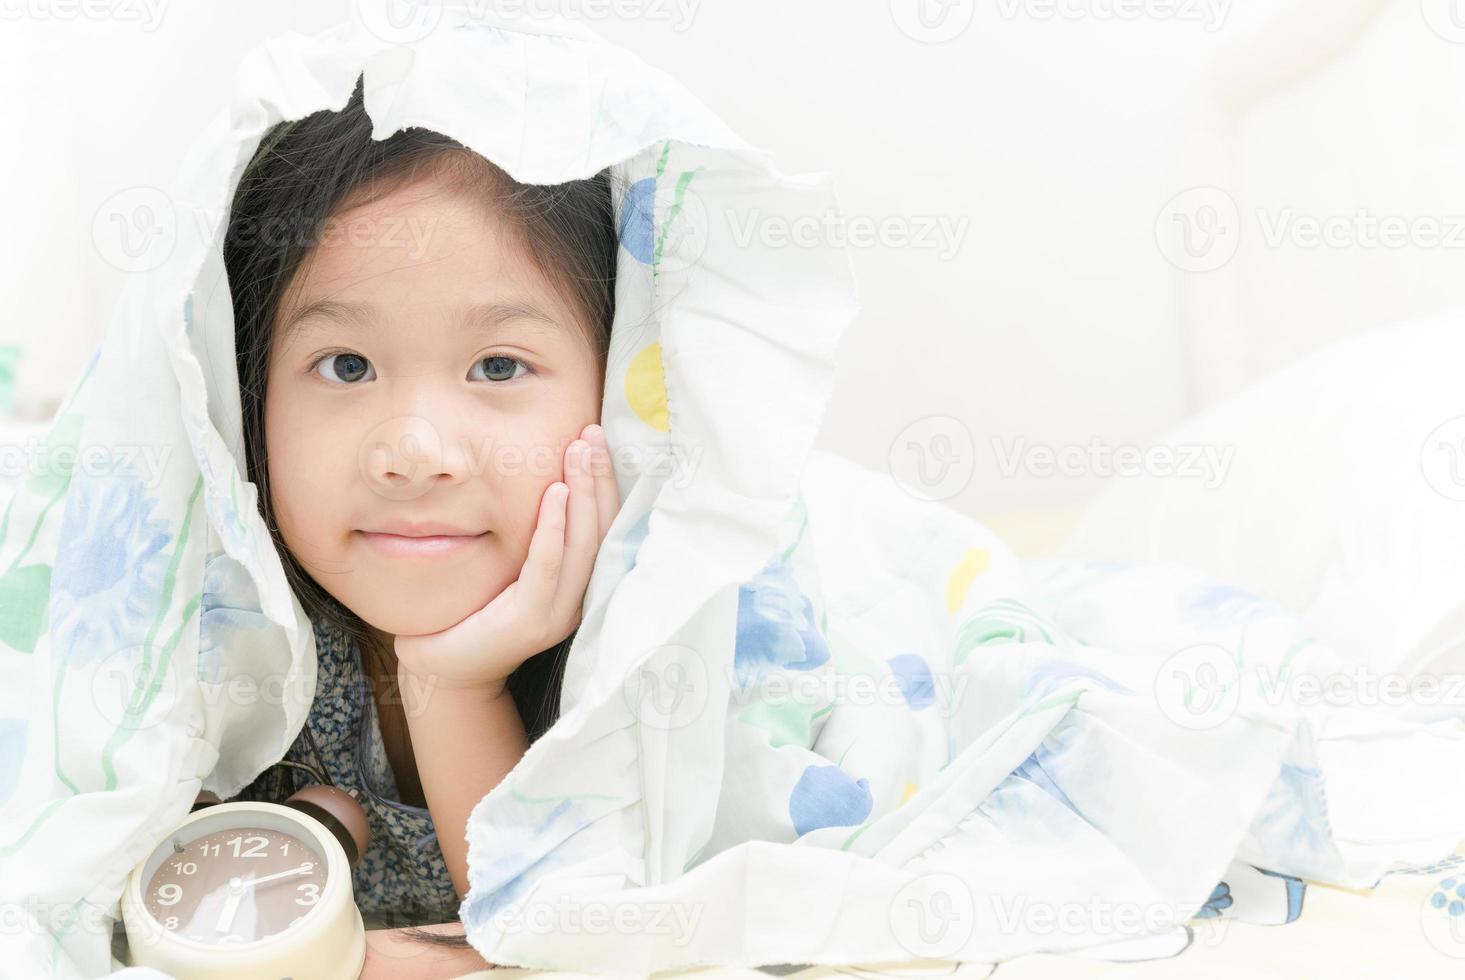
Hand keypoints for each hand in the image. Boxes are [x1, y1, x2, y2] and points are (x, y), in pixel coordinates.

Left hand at [392, 423, 618, 697]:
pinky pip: (548, 565)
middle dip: (599, 478)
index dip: (605, 484)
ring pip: (584, 544)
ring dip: (584, 492)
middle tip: (593, 435)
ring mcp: (557, 613)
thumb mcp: (509, 568)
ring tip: (580, 451)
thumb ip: (531, 535)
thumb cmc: (470, 613)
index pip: (604, 529)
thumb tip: (539, 474)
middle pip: (603, 530)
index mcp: (576, 586)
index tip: (598, 441)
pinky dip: (554, 528)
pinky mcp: (530, 621)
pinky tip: (555, 493)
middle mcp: (576, 600)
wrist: (441, 671)